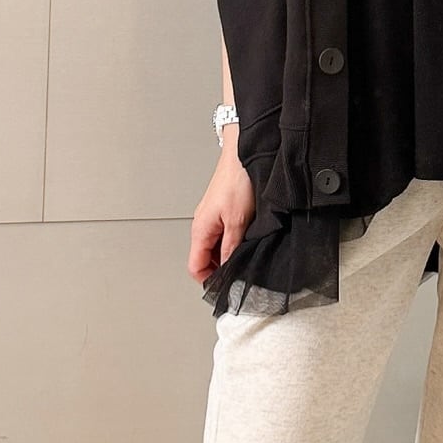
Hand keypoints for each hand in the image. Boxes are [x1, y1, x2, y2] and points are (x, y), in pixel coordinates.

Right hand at [190, 141, 253, 286]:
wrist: (243, 156)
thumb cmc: (237, 181)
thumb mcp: (238, 221)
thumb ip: (231, 248)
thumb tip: (228, 270)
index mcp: (200, 229)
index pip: (195, 266)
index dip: (209, 280)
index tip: (225, 286)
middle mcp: (203, 225)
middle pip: (205, 259)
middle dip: (220, 269)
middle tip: (240, 273)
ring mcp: (212, 218)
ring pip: (215, 248)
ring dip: (227, 255)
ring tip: (245, 255)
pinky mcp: (222, 211)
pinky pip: (223, 235)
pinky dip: (232, 242)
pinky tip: (246, 240)